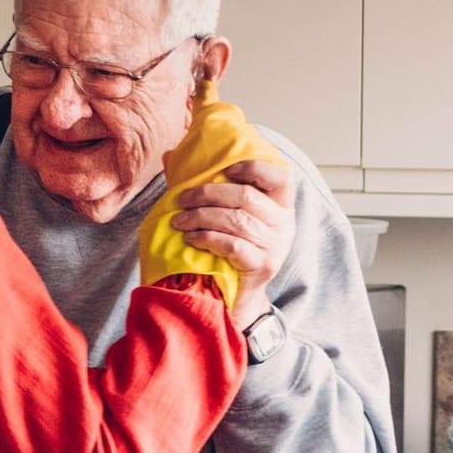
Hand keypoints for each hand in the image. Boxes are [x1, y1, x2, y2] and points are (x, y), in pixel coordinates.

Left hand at [170, 158, 295, 329]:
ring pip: (237, 220)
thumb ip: (202, 186)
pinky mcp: (263, 266)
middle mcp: (283, 223)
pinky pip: (233, 245)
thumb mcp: (224, 216)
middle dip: (208, 194)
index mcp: (280, 205)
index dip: (252, 167)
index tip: (223, 170)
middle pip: (246, 197)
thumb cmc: (229, 249)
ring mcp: (276, 246)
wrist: (238, 297)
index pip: (279, 176)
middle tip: (182, 200)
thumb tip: (168, 155)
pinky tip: (191, 238)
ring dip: (202, 217)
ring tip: (179, 221)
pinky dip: (208, 238)